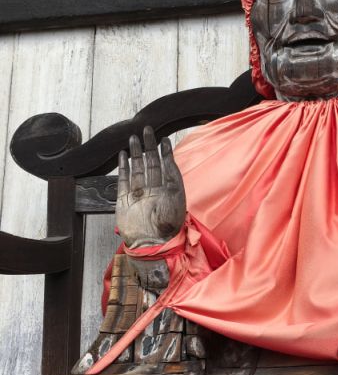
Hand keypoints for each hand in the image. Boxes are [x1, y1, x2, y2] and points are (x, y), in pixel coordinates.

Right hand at [116, 126, 185, 247]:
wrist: (150, 244)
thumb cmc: (168, 226)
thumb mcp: (176, 199)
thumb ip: (172, 178)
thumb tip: (169, 159)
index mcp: (167, 189)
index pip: (166, 165)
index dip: (165, 152)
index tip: (164, 139)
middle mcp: (153, 189)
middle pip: (150, 163)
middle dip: (149, 146)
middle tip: (147, 129)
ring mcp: (138, 194)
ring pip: (137, 168)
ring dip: (135, 153)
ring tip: (133, 138)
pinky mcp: (124, 200)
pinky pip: (123, 180)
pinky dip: (123, 167)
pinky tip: (123, 155)